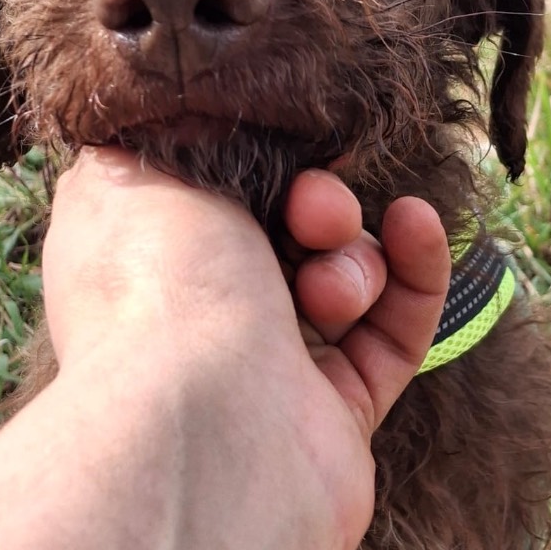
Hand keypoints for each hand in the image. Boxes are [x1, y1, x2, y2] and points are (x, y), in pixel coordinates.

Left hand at [42, 148, 449, 549]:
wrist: (203, 427)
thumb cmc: (156, 289)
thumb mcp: (134, 171)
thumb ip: (172, 138)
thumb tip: (197, 122)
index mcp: (138, 263)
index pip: (205, 195)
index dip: (250, 162)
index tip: (274, 140)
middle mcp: (198, 317)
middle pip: (284, 233)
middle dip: (313, 206)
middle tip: (310, 208)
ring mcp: (267, 368)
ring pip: (342, 278)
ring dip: (350, 254)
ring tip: (329, 274)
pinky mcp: (336, 414)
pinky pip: (394, 331)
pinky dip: (413, 275)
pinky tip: (416, 226)